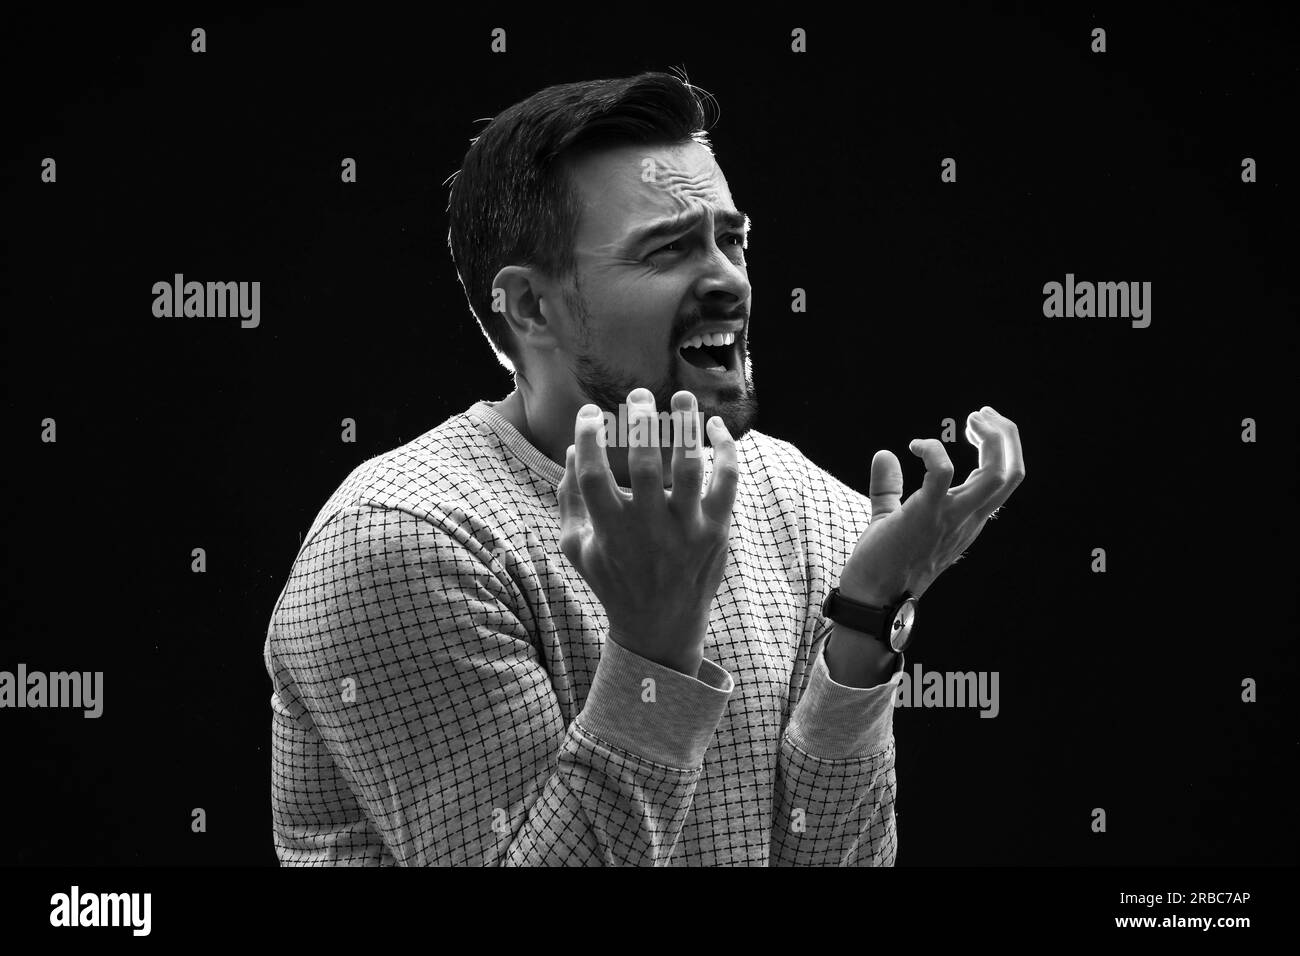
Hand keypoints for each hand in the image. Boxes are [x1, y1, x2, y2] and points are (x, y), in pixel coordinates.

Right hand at [557, 387, 738, 675]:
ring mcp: (686, 531)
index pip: (593, 475)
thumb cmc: (614, 581)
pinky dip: (725, 450)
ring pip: (690, 467)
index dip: (588, 438)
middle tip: (639, 395)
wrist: (661, 628)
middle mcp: (648, 529)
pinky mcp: (716, 531)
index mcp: (609, 531)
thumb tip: (573, 447)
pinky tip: (714, 427)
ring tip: (681, 396)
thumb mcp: (578, 547)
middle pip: (644, 465)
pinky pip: (726, 482)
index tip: (591, 413)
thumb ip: (569, 498)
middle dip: (640, 423)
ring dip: (685, 426)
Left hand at [839, 406, 1024, 603]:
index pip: (1005, 480)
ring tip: (971, 419)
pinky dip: (934, 451)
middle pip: (1012, 473)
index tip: (977, 426)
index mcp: (968, 518)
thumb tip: (884, 454)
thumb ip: (889, 487)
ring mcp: (951, 517)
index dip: (1001, 447)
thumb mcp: (890, 517)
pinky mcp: (926, 514)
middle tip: (980, 414)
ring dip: (991, 440)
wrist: (871, 595)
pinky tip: (915, 446)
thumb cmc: (882, 561)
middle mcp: (968, 518)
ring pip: (997, 474)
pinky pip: (944, 472)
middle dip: (1005, 435)